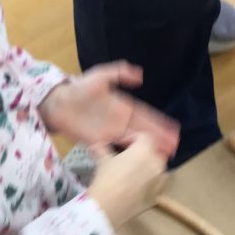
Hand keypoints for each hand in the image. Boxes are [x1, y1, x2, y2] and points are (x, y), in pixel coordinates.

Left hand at [40, 61, 179, 158]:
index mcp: (123, 106)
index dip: (160, 123)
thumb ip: (119, 73)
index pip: (146, 115)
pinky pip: (118, 149)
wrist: (59, 103)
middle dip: (159, 138)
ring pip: (134, 142)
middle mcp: (120, 120)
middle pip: (144, 131)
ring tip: (163, 155)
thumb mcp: (100, 76)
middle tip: (175, 146)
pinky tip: (140, 160)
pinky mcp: (100, 142)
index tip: (173, 129)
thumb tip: (141, 75)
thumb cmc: (79, 88)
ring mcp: (111, 132)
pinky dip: (130, 154)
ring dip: (148, 148)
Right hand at [87, 135, 166, 228]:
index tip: (121, 145)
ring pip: (158, 169)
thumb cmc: (106, 179)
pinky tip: (136, 189)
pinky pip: (156, 185)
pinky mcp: (157, 196)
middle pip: (154, 152)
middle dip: (142, 153)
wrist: (107, 207)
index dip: (132, 138)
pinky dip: (149, 184)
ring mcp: (160, 181)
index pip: (145, 137)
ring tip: (134, 174)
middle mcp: (156, 163)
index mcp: (145, 150)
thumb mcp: (102, 161)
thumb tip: (97, 145)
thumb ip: (102, 150)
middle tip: (128, 159)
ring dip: (149, 168)